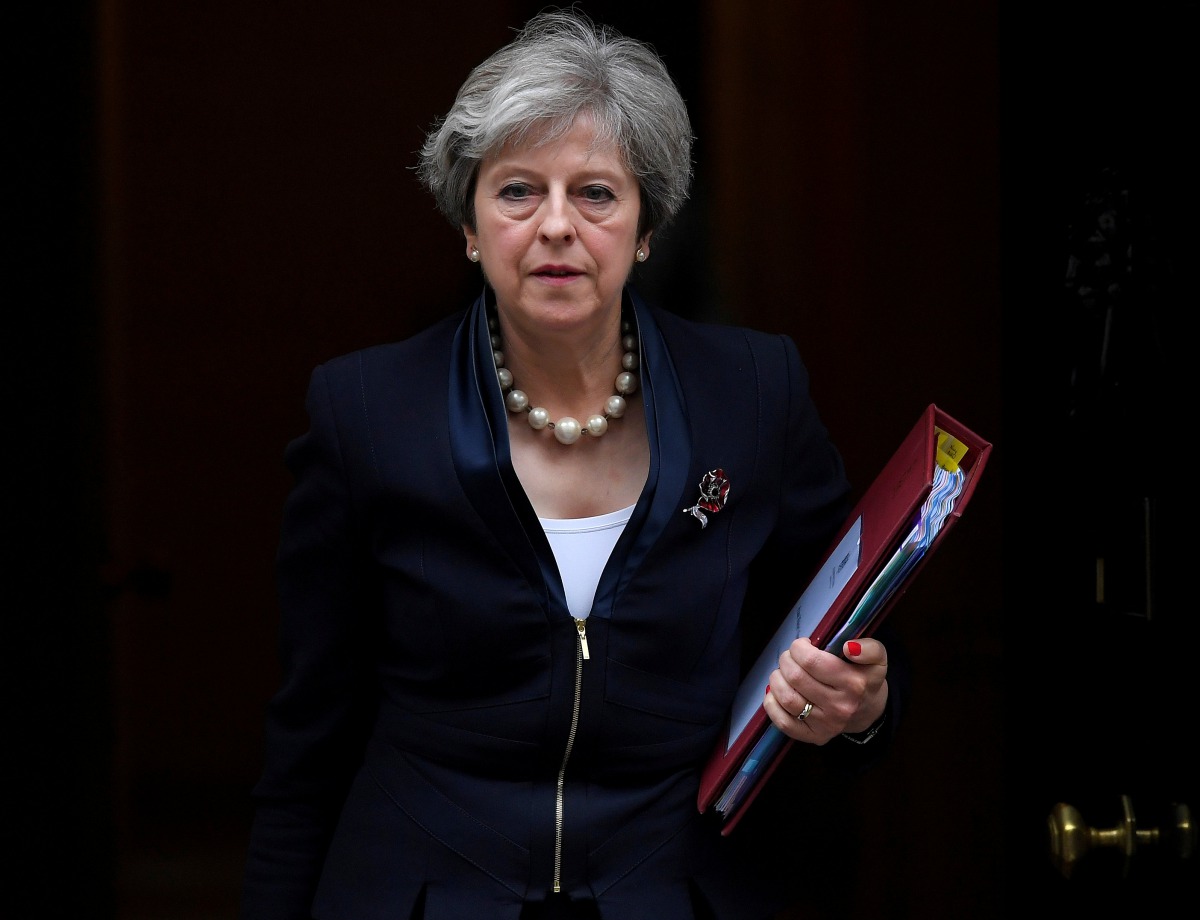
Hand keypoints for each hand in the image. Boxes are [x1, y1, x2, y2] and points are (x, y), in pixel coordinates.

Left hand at [762, 637, 888, 744]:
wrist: (869, 712)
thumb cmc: (866, 679)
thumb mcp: (877, 658)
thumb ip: (869, 648)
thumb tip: (849, 647)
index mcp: (854, 684)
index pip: (812, 661)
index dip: (799, 648)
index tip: (803, 645)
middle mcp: (839, 706)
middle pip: (795, 677)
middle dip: (786, 660)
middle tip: (790, 657)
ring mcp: (826, 724)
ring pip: (787, 698)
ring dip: (777, 679)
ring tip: (783, 672)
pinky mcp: (814, 736)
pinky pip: (783, 722)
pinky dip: (772, 704)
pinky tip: (777, 692)